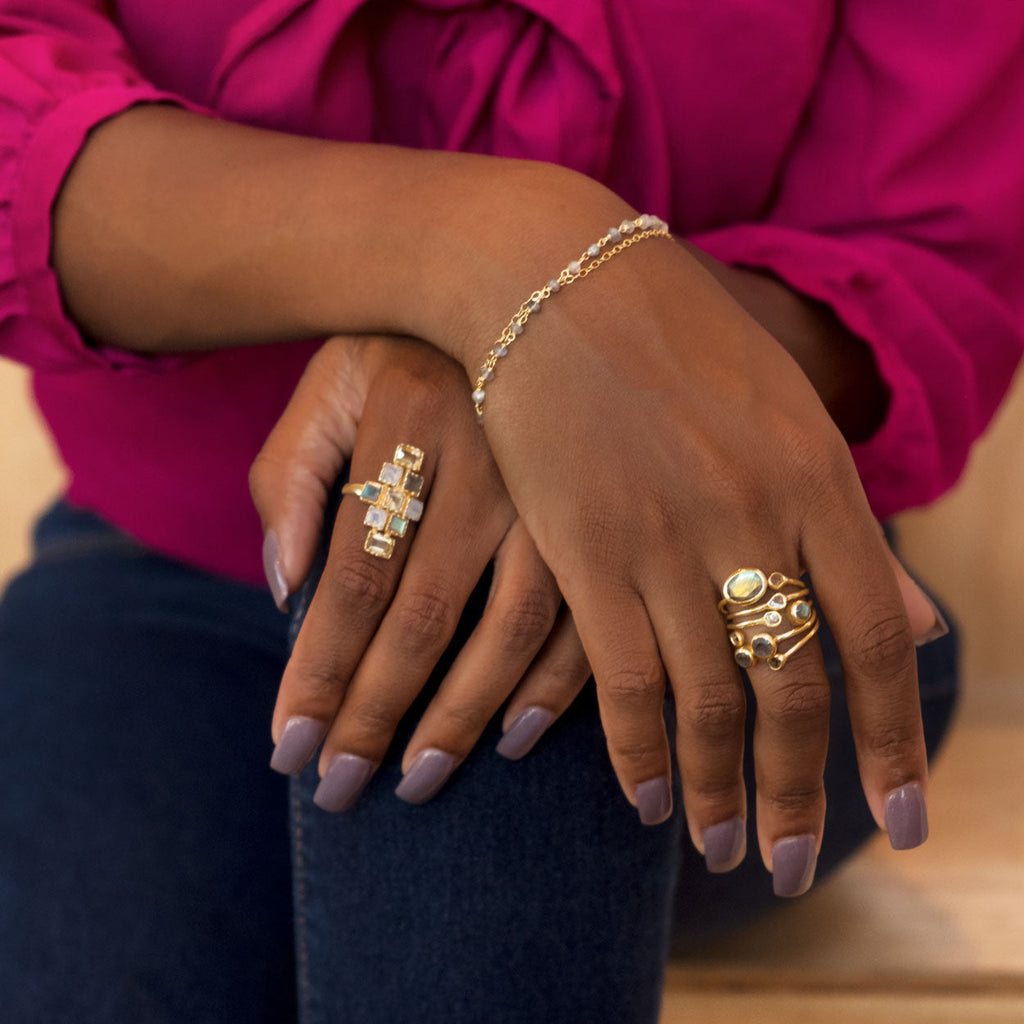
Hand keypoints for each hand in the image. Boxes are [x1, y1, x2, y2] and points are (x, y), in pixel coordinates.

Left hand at [250, 335, 589, 809]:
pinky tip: (518, 733)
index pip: (354, 578)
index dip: (320, 672)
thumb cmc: (407, 339)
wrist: (528, 265)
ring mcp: (560, 485)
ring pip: (513, 625)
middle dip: (377, 712)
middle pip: (426, 615)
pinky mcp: (610, 505)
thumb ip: (289, 476)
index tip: (290, 749)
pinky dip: (557, 681)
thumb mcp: (330, 381)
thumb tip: (284, 591)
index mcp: (405, 425)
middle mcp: (486, 460)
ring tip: (420, 779)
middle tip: (342, 792)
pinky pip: (592, 607)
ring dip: (464, 712)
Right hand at [466, 225, 938, 893]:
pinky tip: (640, 798)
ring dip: (716, 790)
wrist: (553, 276)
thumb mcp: (784, 410)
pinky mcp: (581, 546)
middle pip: (793, 690)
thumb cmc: (672, 334)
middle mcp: (753, 517)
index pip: (872, 641)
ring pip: (707, 700)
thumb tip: (922, 618)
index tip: (900, 821)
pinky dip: (633, 748)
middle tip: (797, 867)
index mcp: (816, 479)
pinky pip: (621, 675)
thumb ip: (846, 522)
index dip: (890, 743)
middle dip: (803, 793)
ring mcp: (666, 536)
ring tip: (726, 851)